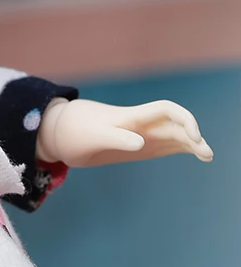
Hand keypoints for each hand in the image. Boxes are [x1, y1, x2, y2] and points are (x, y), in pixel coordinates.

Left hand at [36, 98, 213, 167]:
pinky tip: (192, 153)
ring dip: (190, 143)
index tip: (192, 138)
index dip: (183, 120)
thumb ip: (115, 138)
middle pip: (174, 124)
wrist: (59, 132)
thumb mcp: (91, 136)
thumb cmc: (74, 132)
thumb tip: (139, 142)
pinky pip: (161, 145)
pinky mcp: (134, 147)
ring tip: (207, 156)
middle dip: (192, 136)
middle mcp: (139, 125)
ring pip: (171, 135)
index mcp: (130, 118)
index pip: (165, 110)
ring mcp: (138, 135)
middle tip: (207, 155)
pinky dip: (179, 148)